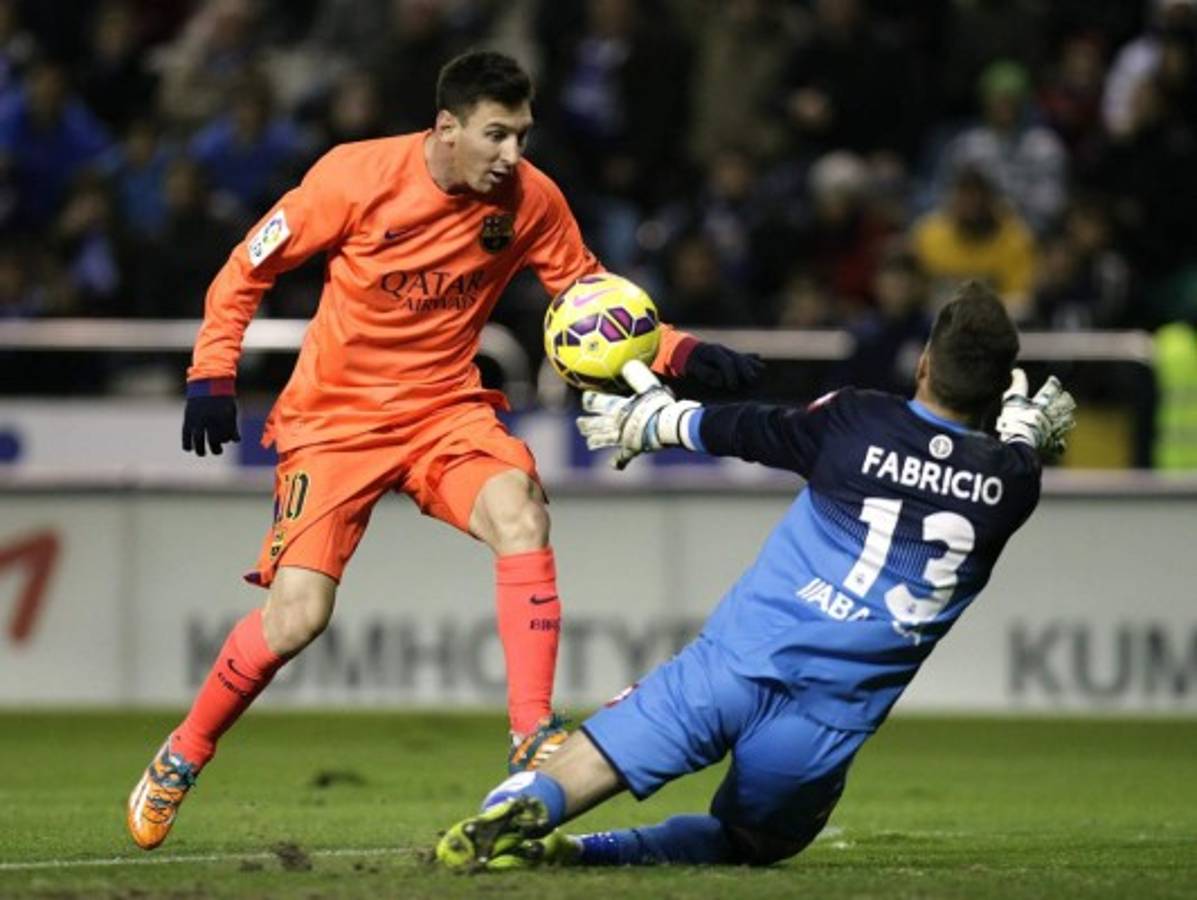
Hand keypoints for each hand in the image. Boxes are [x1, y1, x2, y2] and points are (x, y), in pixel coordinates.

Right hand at [182, 380, 240, 456]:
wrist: (208, 382)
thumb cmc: (222, 398)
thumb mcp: (231, 410)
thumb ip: (232, 426)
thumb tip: (236, 441)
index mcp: (223, 417)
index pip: (225, 436)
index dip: (226, 440)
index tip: (225, 439)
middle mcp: (210, 419)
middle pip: (213, 441)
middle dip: (216, 449)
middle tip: (218, 452)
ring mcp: (198, 419)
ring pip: (198, 440)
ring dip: (200, 450)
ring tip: (202, 453)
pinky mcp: (188, 418)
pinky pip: (185, 434)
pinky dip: (186, 443)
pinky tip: (188, 449)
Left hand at [576, 361, 700, 468]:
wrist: (669, 426)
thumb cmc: (660, 405)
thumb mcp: (650, 386)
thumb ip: (637, 375)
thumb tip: (627, 363)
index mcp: (618, 407)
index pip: (597, 402)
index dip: (590, 400)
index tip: (585, 398)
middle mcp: (616, 423)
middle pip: (596, 424)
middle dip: (586, 423)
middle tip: (579, 422)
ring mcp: (622, 438)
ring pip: (604, 440)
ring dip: (596, 441)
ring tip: (589, 442)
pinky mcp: (632, 449)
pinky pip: (623, 458)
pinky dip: (618, 462)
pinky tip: (613, 466)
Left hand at [681, 341, 763, 390]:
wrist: (689, 350)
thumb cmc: (691, 361)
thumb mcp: (693, 367)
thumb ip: (705, 373)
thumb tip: (719, 380)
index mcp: (712, 352)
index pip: (726, 362)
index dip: (731, 374)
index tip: (733, 387)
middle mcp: (722, 350)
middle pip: (737, 358)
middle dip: (745, 369)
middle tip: (752, 380)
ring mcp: (727, 351)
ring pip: (742, 356)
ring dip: (751, 364)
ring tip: (760, 371)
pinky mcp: (730, 354)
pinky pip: (742, 355)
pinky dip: (750, 358)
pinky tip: (759, 359)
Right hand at [996, 369, 1075, 457]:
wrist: (1020, 439)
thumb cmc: (1015, 418)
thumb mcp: (1012, 399)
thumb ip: (1017, 384)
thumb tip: (1017, 371)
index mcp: (1044, 402)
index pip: (1052, 389)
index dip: (1053, 383)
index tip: (1053, 380)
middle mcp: (1052, 414)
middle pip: (1064, 404)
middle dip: (1065, 400)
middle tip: (1066, 397)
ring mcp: (1053, 429)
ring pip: (1066, 421)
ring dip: (1066, 419)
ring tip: (1068, 418)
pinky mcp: (1051, 442)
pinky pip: (1059, 444)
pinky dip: (1059, 444)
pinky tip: (1060, 444)